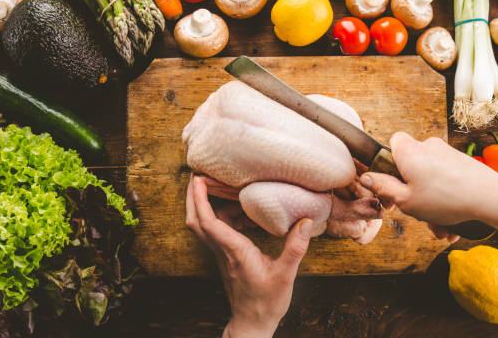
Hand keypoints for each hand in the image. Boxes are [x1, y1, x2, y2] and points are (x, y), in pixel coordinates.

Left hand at [186, 175, 312, 337]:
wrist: (252, 323)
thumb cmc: (266, 302)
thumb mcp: (285, 275)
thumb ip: (295, 247)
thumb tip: (305, 221)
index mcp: (233, 251)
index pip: (208, 222)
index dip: (200, 199)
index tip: (199, 179)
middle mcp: (222, 251)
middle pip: (195, 220)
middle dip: (192, 196)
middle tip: (197, 175)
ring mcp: (221, 254)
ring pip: (202, 226)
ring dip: (204, 204)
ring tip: (218, 186)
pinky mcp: (225, 257)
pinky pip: (215, 231)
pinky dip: (220, 216)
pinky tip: (238, 212)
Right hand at [359, 132, 497, 239]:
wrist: (490, 198)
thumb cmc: (447, 199)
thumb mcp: (406, 200)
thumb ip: (383, 187)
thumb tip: (367, 178)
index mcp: (409, 151)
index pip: (392, 143)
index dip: (388, 163)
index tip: (391, 183)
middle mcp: (428, 147)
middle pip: (410, 166)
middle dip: (411, 191)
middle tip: (414, 211)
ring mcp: (447, 154)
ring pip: (429, 179)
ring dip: (430, 203)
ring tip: (439, 225)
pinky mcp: (462, 163)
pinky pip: (445, 181)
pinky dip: (446, 200)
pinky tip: (452, 222)